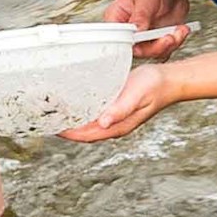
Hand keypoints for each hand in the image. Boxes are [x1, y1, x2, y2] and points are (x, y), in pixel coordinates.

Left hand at [60, 62, 191, 140]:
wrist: (170, 80)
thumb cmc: (155, 87)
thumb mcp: (136, 95)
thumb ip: (120, 109)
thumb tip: (103, 123)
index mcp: (118, 126)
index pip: (87, 135)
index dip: (68, 134)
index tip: (52, 128)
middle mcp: (115, 124)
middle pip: (85, 133)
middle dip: (66, 130)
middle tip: (46, 120)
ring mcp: (115, 118)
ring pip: (88, 125)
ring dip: (73, 122)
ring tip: (55, 114)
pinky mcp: (116, 108)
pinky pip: (94, 114)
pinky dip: (82, 112)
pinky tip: (75, 104)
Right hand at [115, 0, 189, 51]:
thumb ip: (140, 17)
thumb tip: (135, 33)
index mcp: (117, 19)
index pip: (117, 40)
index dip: (130, 47)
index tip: (145, 44)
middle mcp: (129, 31)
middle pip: (137, 51)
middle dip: (156, 47)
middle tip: (169, 37)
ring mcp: (145, 36)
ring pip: (154, 53)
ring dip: (170, 44)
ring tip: (179, 30)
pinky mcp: (159, 38)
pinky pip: (167, 49)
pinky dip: (177, 42)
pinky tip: (182, 30)